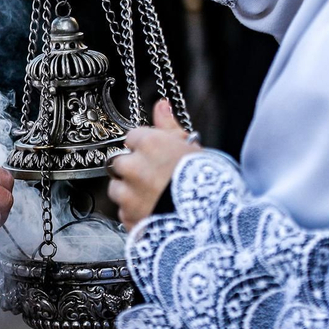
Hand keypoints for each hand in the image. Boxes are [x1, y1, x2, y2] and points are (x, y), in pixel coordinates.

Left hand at [108, 100, 201, 229]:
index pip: (132, 137)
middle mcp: (132, 167)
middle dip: (132, 169)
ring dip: (129, 192)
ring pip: (117, 189)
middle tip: (155, 178)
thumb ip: (170, 127)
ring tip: (154, 198)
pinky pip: (124, 213)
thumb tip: (161, 105)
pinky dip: (135, 214)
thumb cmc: (207, 182)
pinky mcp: (127, 219)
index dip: (144, 147)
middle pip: (119, 162)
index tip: (156, 156)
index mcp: (149, 144)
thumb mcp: (193, 149)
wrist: (211, 222)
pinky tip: (154, 214)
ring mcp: (127, 195)